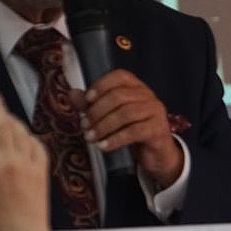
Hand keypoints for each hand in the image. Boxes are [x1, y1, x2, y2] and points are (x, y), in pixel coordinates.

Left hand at [78, 69, 182, 188]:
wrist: (155, 153)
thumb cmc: (131, 131)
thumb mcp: (110, 116)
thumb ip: (91, 105)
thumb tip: (73, 94)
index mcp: (137, 87)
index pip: (120, 76)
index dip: (102, 85)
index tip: (87, 99)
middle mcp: (148, 96)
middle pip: (119, 96)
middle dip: (97, 111)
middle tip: (84, 125)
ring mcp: (155, 112)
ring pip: (126, 114)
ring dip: (103, 127)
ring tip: (90, 137)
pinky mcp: (158, 129)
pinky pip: (134, 131)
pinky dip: (115, 139)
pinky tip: (103, 146)